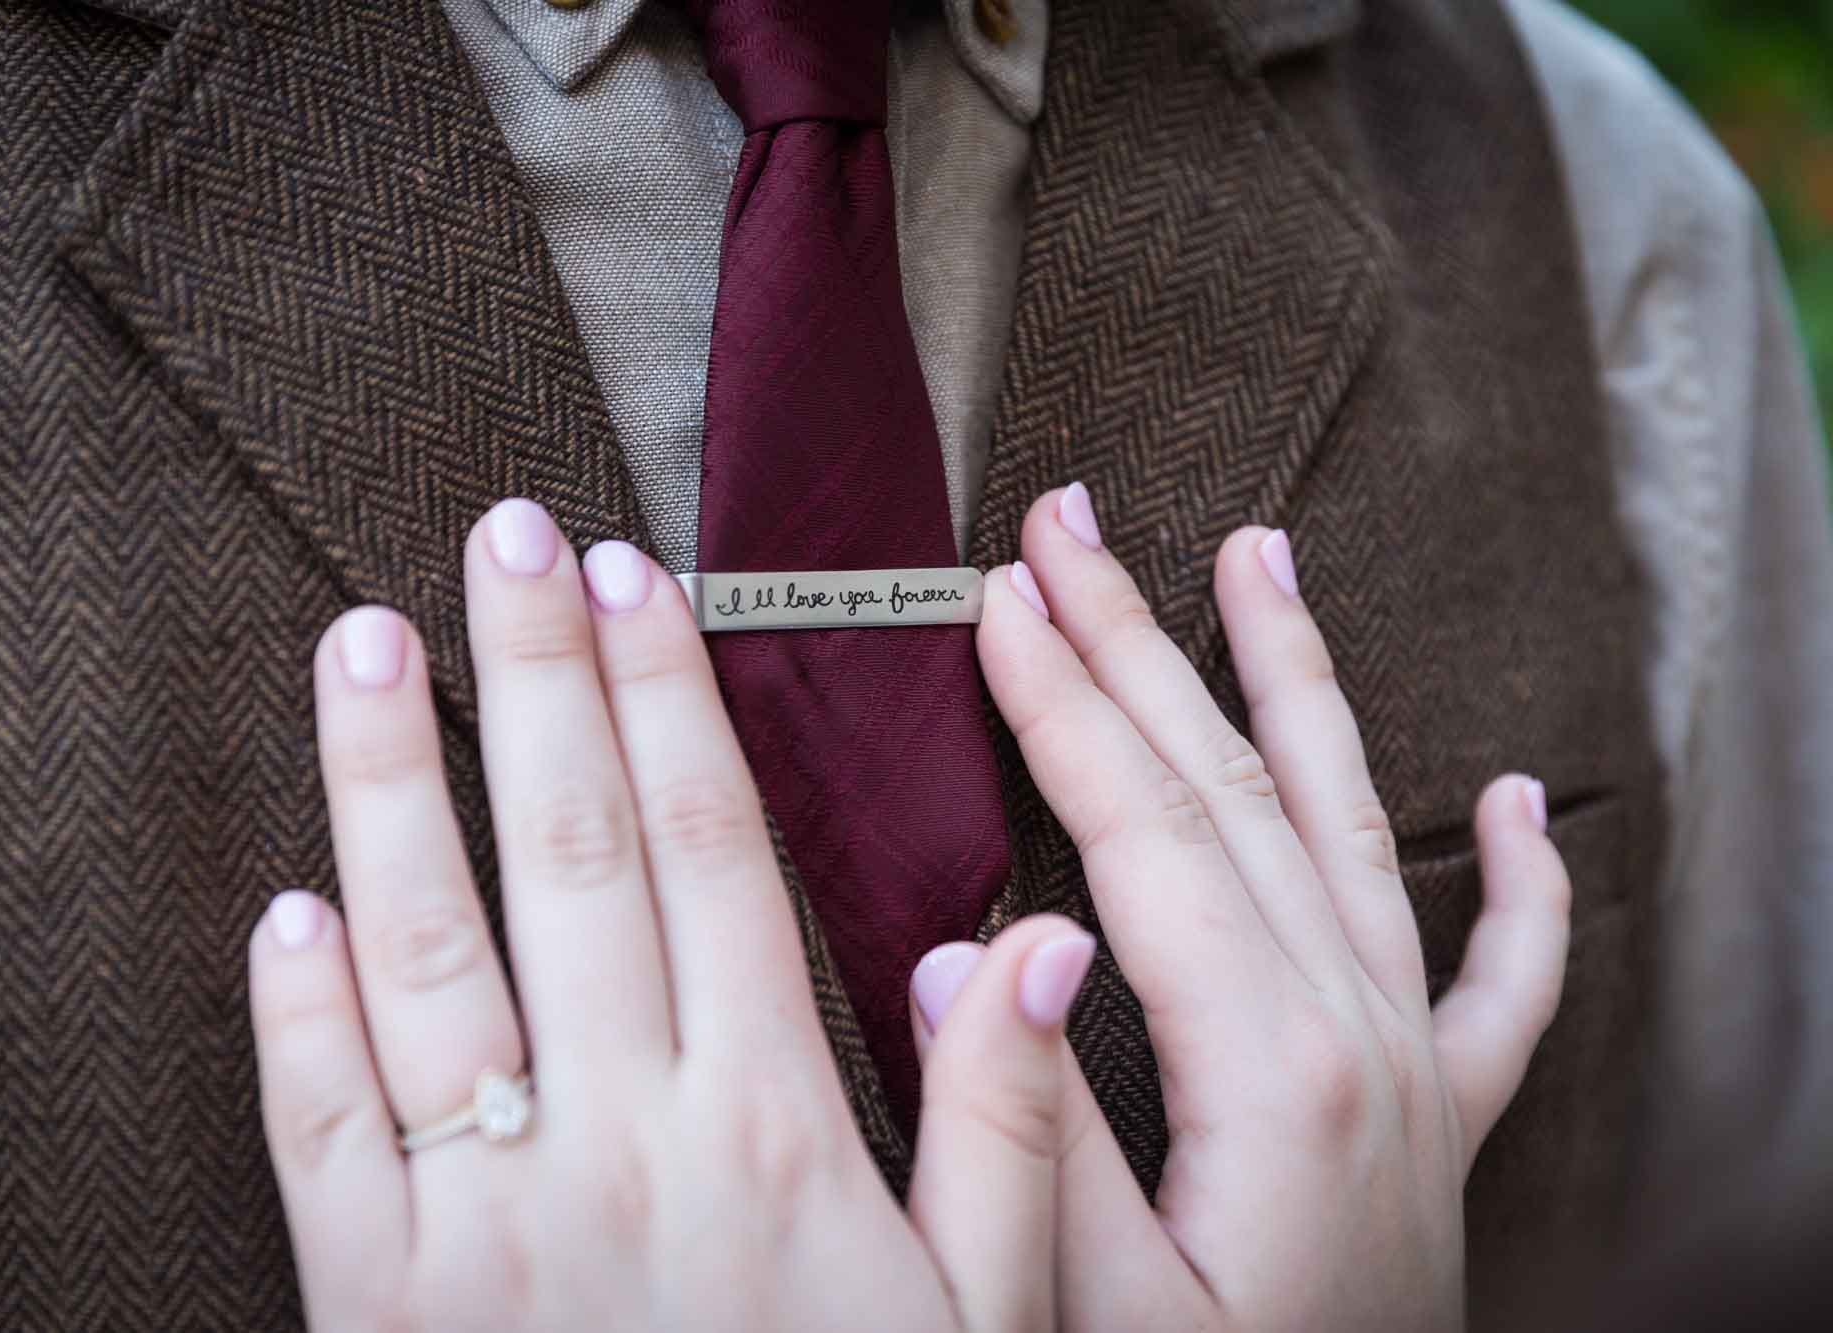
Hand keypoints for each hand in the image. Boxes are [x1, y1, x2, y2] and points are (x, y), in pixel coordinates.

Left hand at [247, 498, 1094, 1330]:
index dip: (674, 705)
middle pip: (572, 857)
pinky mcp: (373, 1304)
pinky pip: (316, 1132)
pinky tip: (284, 907)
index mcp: (769, 1130)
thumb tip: (1034, 948)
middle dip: (540, 677)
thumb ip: (1009, 1141)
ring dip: (390, 787)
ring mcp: (477, 1223)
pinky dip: (293, 1011)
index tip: (644, 587)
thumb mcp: (983, 1330)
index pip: (711, 857)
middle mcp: (616, 1145)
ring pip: (421, 956)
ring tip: (370, 643)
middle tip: (508, 534)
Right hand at [914, 486, 1570, 1332]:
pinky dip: (1519, 883)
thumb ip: (1030, 1137)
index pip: (1146, 832)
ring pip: (1356, 830)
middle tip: (1071, 523)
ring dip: (1298, 685)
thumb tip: (973, 959)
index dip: (1062, 703)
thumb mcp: (1080, 1313)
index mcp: (1271, 1072)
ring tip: (1263, 558)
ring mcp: (1415, 1074)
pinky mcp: (1441, 1127)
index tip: (998, 596)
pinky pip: (1505, 982)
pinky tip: (1519, 802)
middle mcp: (1361, 1040)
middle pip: (1236, 790)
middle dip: (1139, 643)